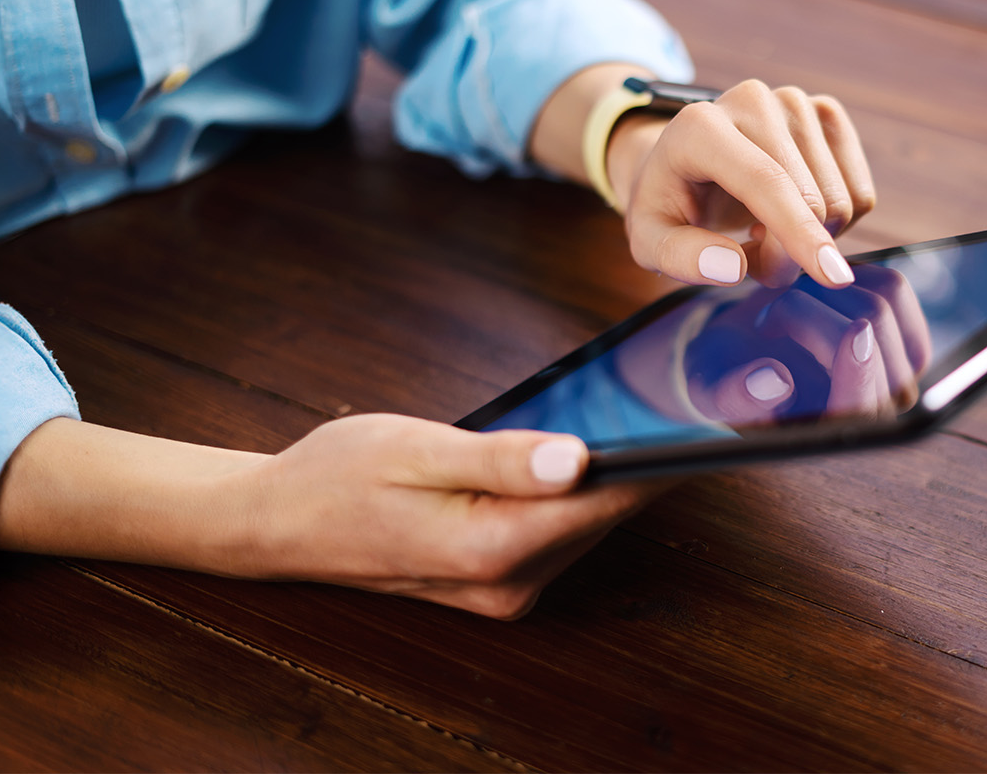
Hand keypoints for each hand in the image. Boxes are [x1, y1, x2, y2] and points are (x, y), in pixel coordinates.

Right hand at [238, 415, 669, 617]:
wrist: (278, 524)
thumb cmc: (337, 477)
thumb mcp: (417, 448)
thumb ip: (502, 458)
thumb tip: (578, 458)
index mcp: (490, 548)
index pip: (605, 502)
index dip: (661, 461)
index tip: (709, 423)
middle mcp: (506, 583)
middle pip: (604, 514)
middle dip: (639, 460)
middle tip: (681, 397)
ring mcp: (502, 591)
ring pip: (584, 523)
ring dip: (609, 477)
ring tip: (640, 414)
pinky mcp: (498, 582)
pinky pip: (558, 531)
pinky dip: (574, 494)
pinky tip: (579, 451)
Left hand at [614, 79, 875, 289]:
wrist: (684, 163)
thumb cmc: (667, 205)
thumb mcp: (650, 241)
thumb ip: (680, 258)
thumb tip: (733, 269)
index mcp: (700, 126)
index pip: (765, 182)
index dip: (799, 232)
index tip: (832, 278)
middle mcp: (751, 100)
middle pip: (810, 199)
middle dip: (790, 252)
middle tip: (751, 257)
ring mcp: (794, 101)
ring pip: (841, 200)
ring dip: (810, 239)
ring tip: (763, 230)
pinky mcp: (825, 113)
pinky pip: (860, 193)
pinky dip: (835, 223)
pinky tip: (792, 212)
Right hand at [657, 264, 932, 426]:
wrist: (744, 351)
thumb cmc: (726, 376)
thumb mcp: (713, 389)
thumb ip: (738, 395)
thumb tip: (776, 382)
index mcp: (831, 435)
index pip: (865, 411)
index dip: (864, 373)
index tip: (855, 333)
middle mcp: (877, 409)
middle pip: (873, 340)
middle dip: (811, 312)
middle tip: (767, 318)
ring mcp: (898, 369)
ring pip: (884, 306)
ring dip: (827, 291)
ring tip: (791, 305)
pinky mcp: (905, 330)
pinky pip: (893, 288)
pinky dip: (853, 275)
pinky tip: (822, 291)